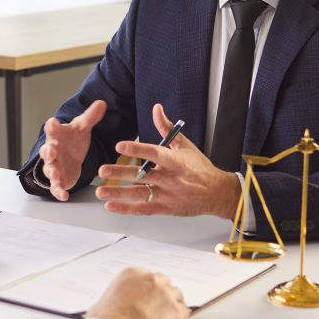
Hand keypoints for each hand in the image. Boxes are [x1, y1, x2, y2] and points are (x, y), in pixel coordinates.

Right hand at [39, 99, 106, 200]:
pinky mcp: (59, 180)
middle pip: (46, 151)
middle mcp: (52, 151)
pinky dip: (58, 192)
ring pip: (49, 170)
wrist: (71, 155)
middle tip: (50, 152)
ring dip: (52, 173)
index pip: (52, 129)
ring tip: (56, 175)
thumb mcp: (82, 128)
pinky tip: (64, 196)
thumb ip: (90, 117)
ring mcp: (54, 166)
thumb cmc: (72, 140)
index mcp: (57, 135)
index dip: (52, 126)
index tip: (53, 122)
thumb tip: (102, 103)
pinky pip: (56, 187)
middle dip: (47, 152)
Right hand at [86, 267, 189, 318]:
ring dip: (171, 307)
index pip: (147, 278)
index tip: (146, 299)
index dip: (148, 290)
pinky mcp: (177, 312)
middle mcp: (151, 280)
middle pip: (164, 283)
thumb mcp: (99, 305)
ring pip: (176, 296)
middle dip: (161, 296)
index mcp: (131, 275)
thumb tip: (106, 310)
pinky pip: (185, 312)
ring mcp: (166, 294)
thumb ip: (110, 301)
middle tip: (156, 310)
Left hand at [94, 104, 240, 217]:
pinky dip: (127, 209)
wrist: (217, 193)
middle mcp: (170, 179)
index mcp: (175, 161)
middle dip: (120, 173)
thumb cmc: (200, 168)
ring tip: (101, 192)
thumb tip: (156, 109)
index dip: (137, 149)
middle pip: (142, 175)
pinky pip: (143, 210)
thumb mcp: (184, 145)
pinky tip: (112, 206)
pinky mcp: (165, 208)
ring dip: (119, 194)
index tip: (120, 146)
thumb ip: (167, 128)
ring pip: (140, 194)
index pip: (154, 153)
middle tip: (102, 170)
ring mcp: (167, 195)